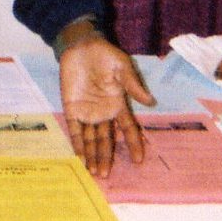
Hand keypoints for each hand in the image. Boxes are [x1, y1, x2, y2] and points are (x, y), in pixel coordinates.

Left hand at [58, 25, 154, 177]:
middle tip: (106, 175)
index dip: (133, 143)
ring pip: (91, 138)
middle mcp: (103, 112)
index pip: (127, 128)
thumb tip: (150, 101)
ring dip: (92, 155)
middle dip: (106, 157)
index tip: (139, 160)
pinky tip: (79, 158)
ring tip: (94, 173)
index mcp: (117, 103)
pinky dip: (77, 143)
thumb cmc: (104, 54)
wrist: (81, 45)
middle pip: (106, 139)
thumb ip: (133, 85)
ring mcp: (87, 111)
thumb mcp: (122, 67)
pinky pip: (74, 129)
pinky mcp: (71, 107)